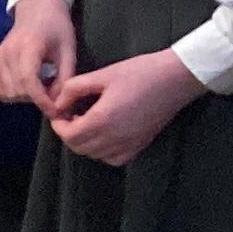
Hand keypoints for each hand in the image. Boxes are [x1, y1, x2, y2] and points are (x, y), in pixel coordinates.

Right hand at [0, 0, 76, 109]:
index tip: (55, 110)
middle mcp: (8, 52)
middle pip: (17, 90)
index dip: (42, 100)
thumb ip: (64, 79)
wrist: (38, 10)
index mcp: (29, 46)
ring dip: (23, 98)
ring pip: (6, 92)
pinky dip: (8, 94)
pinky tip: (22, 88)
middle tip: (51, 95)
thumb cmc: (57, 29)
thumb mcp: (68, 51)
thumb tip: (57, 104)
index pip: (29, 80)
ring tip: (38, 89)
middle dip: (36, 100)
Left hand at [49, 51, 203, 167]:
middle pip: (79, 148)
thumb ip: (74, 89)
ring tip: (85, 121)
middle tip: (69, 115)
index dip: (58, 125)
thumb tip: (57, 103)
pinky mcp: (140, 145)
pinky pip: (114, 158)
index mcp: (103, 119)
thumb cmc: (139, 72)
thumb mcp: (101, 75)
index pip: (69, 135)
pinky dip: (103, 151)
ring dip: (84, 142)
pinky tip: (104, 134)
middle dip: (68, 133)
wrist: (174, 79)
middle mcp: (115, 138)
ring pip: (95, 155)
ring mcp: (129, 144)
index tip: (58, 112)